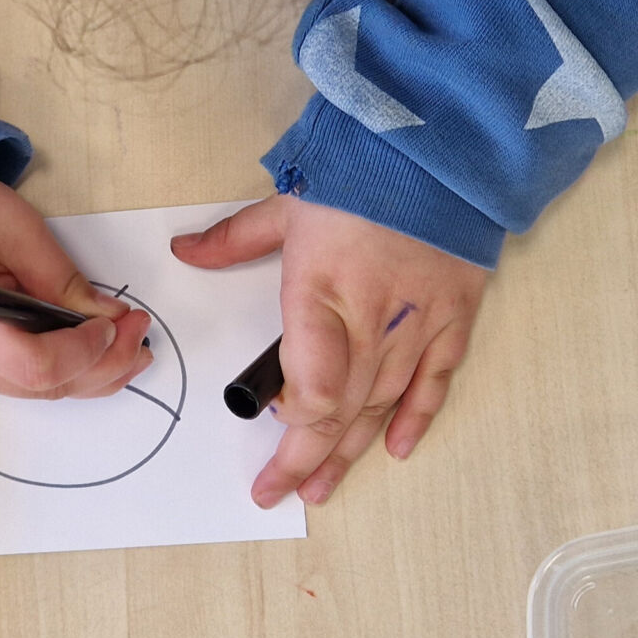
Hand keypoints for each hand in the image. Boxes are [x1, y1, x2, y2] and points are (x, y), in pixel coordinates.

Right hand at [0, 172, 153, 397]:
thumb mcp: (19, 233)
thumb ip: (66, 282)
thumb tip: (110, 318)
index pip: (35, 367)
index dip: (86, 353)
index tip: (116, 325)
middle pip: (39, 386)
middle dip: (100, 366)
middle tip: (140, 336)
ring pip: (31, 388)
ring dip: (83, 372)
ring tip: (125, 347)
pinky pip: (13, 375)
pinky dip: (54, 365)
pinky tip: (85, 349)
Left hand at [173, 196, 487, 507]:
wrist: (444, 146)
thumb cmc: (365, 169)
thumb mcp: (290, 201)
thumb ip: (236, 239)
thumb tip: (185, 251)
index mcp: (323, 291)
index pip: (312, 386)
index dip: (293, 422)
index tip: (270, 430)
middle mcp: (373, 319)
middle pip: (341, 410)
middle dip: (308, 458)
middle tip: (282, 492)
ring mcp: (418, 322)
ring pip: (382, 405)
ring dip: (352, 450)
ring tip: (325, 486)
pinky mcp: (453, 316)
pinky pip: (433, 382)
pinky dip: (415, 418)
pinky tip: (396, 450)